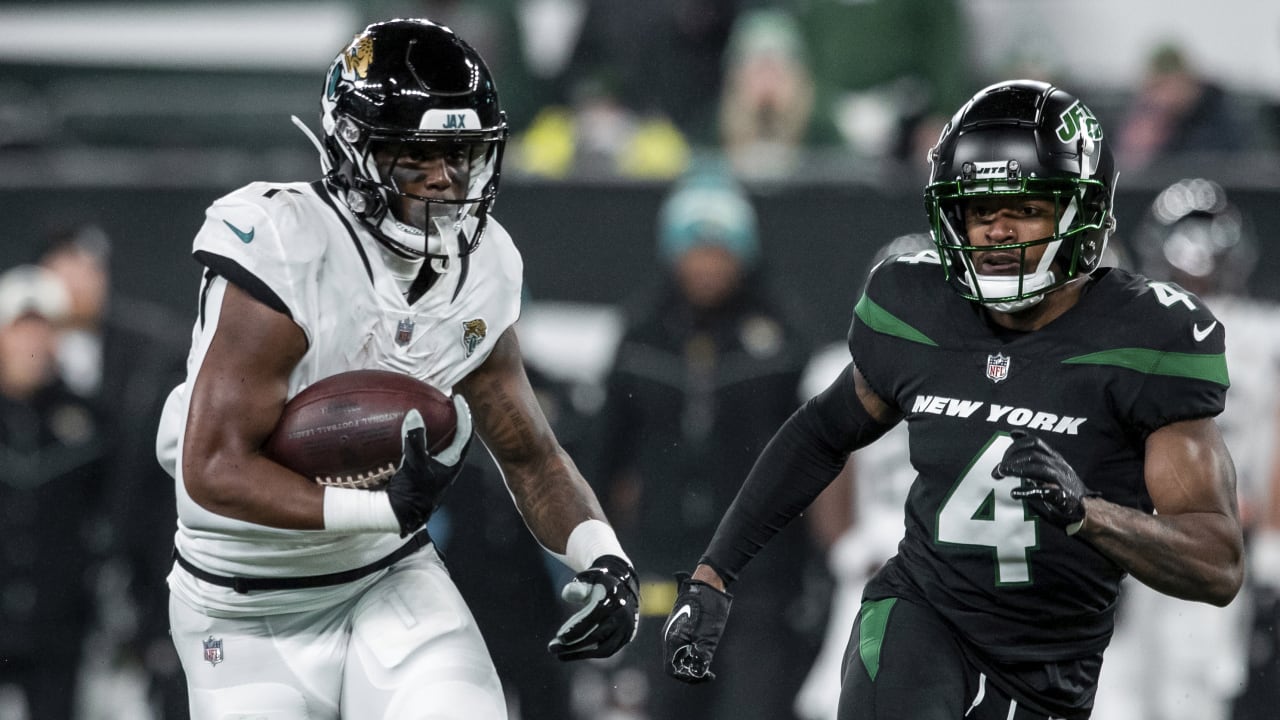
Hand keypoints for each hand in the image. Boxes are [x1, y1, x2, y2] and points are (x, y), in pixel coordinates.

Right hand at [386, 395, 472, 536]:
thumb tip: (415, 414)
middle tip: (446, 402)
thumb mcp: (414, 464)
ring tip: (433, 411)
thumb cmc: (412, 492)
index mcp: (453, 462)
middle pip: (458, 436)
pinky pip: (429, 447)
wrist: (398, 515)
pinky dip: (425, 435)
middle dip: (454, 418)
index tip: (458, 398)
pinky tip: (414, 429)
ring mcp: (436, 468)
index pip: (465, 433)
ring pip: (444, 442)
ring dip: (441, 426)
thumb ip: (415, 439)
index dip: (464, 414)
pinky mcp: (424, 470)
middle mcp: (448, 464)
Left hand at [548, 554, 639, 660]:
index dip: (574, 632)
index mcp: (611, 601)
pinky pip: (609, 650)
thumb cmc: (599, 581)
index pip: (591, 621)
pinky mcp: (628, 636)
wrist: (624, 584)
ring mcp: (627, 628)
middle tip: (553, 649)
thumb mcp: (589, 578)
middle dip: (573, 646)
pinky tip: (575, 652)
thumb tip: (566, 595)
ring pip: (604, 649)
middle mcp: (621, 617)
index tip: (557, 639)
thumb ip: (577, 587)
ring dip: (582, 654)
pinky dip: (592, 653)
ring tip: (561, 655)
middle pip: (595, 637)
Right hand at [662, 571, 731, 683]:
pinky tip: (706, 652)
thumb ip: (702, 657)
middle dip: (690, 672)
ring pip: (679, 655)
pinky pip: (683, 646)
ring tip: (708, 665)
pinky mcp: (681, 626)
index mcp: (671, 639)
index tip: (704, 676)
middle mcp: (669, 636)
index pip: (672, 669)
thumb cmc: (708, 609)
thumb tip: (699, 673)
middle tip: (708, 674)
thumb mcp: (708, 637)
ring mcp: (674, 631)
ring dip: (692, 663)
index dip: (687, 677)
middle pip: (674, 663)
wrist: (708, 583)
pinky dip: (693, 653)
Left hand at [993, 429, 1097, 533]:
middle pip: (1033, 454)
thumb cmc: (1061, 484)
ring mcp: (1061, 480)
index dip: (1017, 444)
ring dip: (1018, 470)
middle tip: (998, 469)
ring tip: (1002, 473)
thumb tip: (1014, 434)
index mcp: (1054, 457)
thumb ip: (1032, 451)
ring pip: (1039, 469)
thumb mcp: (1048, 463)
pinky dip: (1028, 492)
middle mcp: (1058, 465)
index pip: (1035, 442)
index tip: (1002, 453)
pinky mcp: (1062, 497)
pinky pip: (1045, 492)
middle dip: (1013, 459)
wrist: (1085, 506)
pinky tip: (1014, 493)